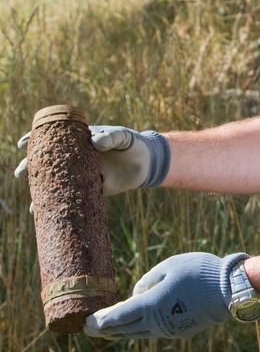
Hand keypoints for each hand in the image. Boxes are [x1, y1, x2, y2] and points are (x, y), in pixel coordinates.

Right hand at [15, 123, 170, 194]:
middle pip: (49, 162)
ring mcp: (82, 174)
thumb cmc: (132, 144)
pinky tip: (49, 214)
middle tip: (20, 172)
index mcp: (80, 141)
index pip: (54, 138)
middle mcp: (76, 158)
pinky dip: (61, 204)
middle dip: (31, 166)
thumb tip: (94, 142)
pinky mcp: (91, 190)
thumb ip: (110, 137)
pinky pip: (72, 197)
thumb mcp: (122, 137)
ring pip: (57, 181)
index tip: (23, 144)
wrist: (146, 163)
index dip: (37, 140)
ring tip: (31, 201)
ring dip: (43, 190)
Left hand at [83, 252, 247, 339]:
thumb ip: (149, 279)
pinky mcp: (181, 331)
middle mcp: (157, 322)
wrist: (230, 290)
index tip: (86, 324)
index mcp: (151, 305)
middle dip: (105, 330)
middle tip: (88, 331)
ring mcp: (170, 329)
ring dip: (122, 332)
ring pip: (139, 333)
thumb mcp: (170, 265)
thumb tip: (136, 293)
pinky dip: (140, 329)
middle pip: (125, 329)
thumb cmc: (199, 272)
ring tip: (108, 332)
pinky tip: (136, 327)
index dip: (101, 321)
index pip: (118, 316)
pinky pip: (154, 331)